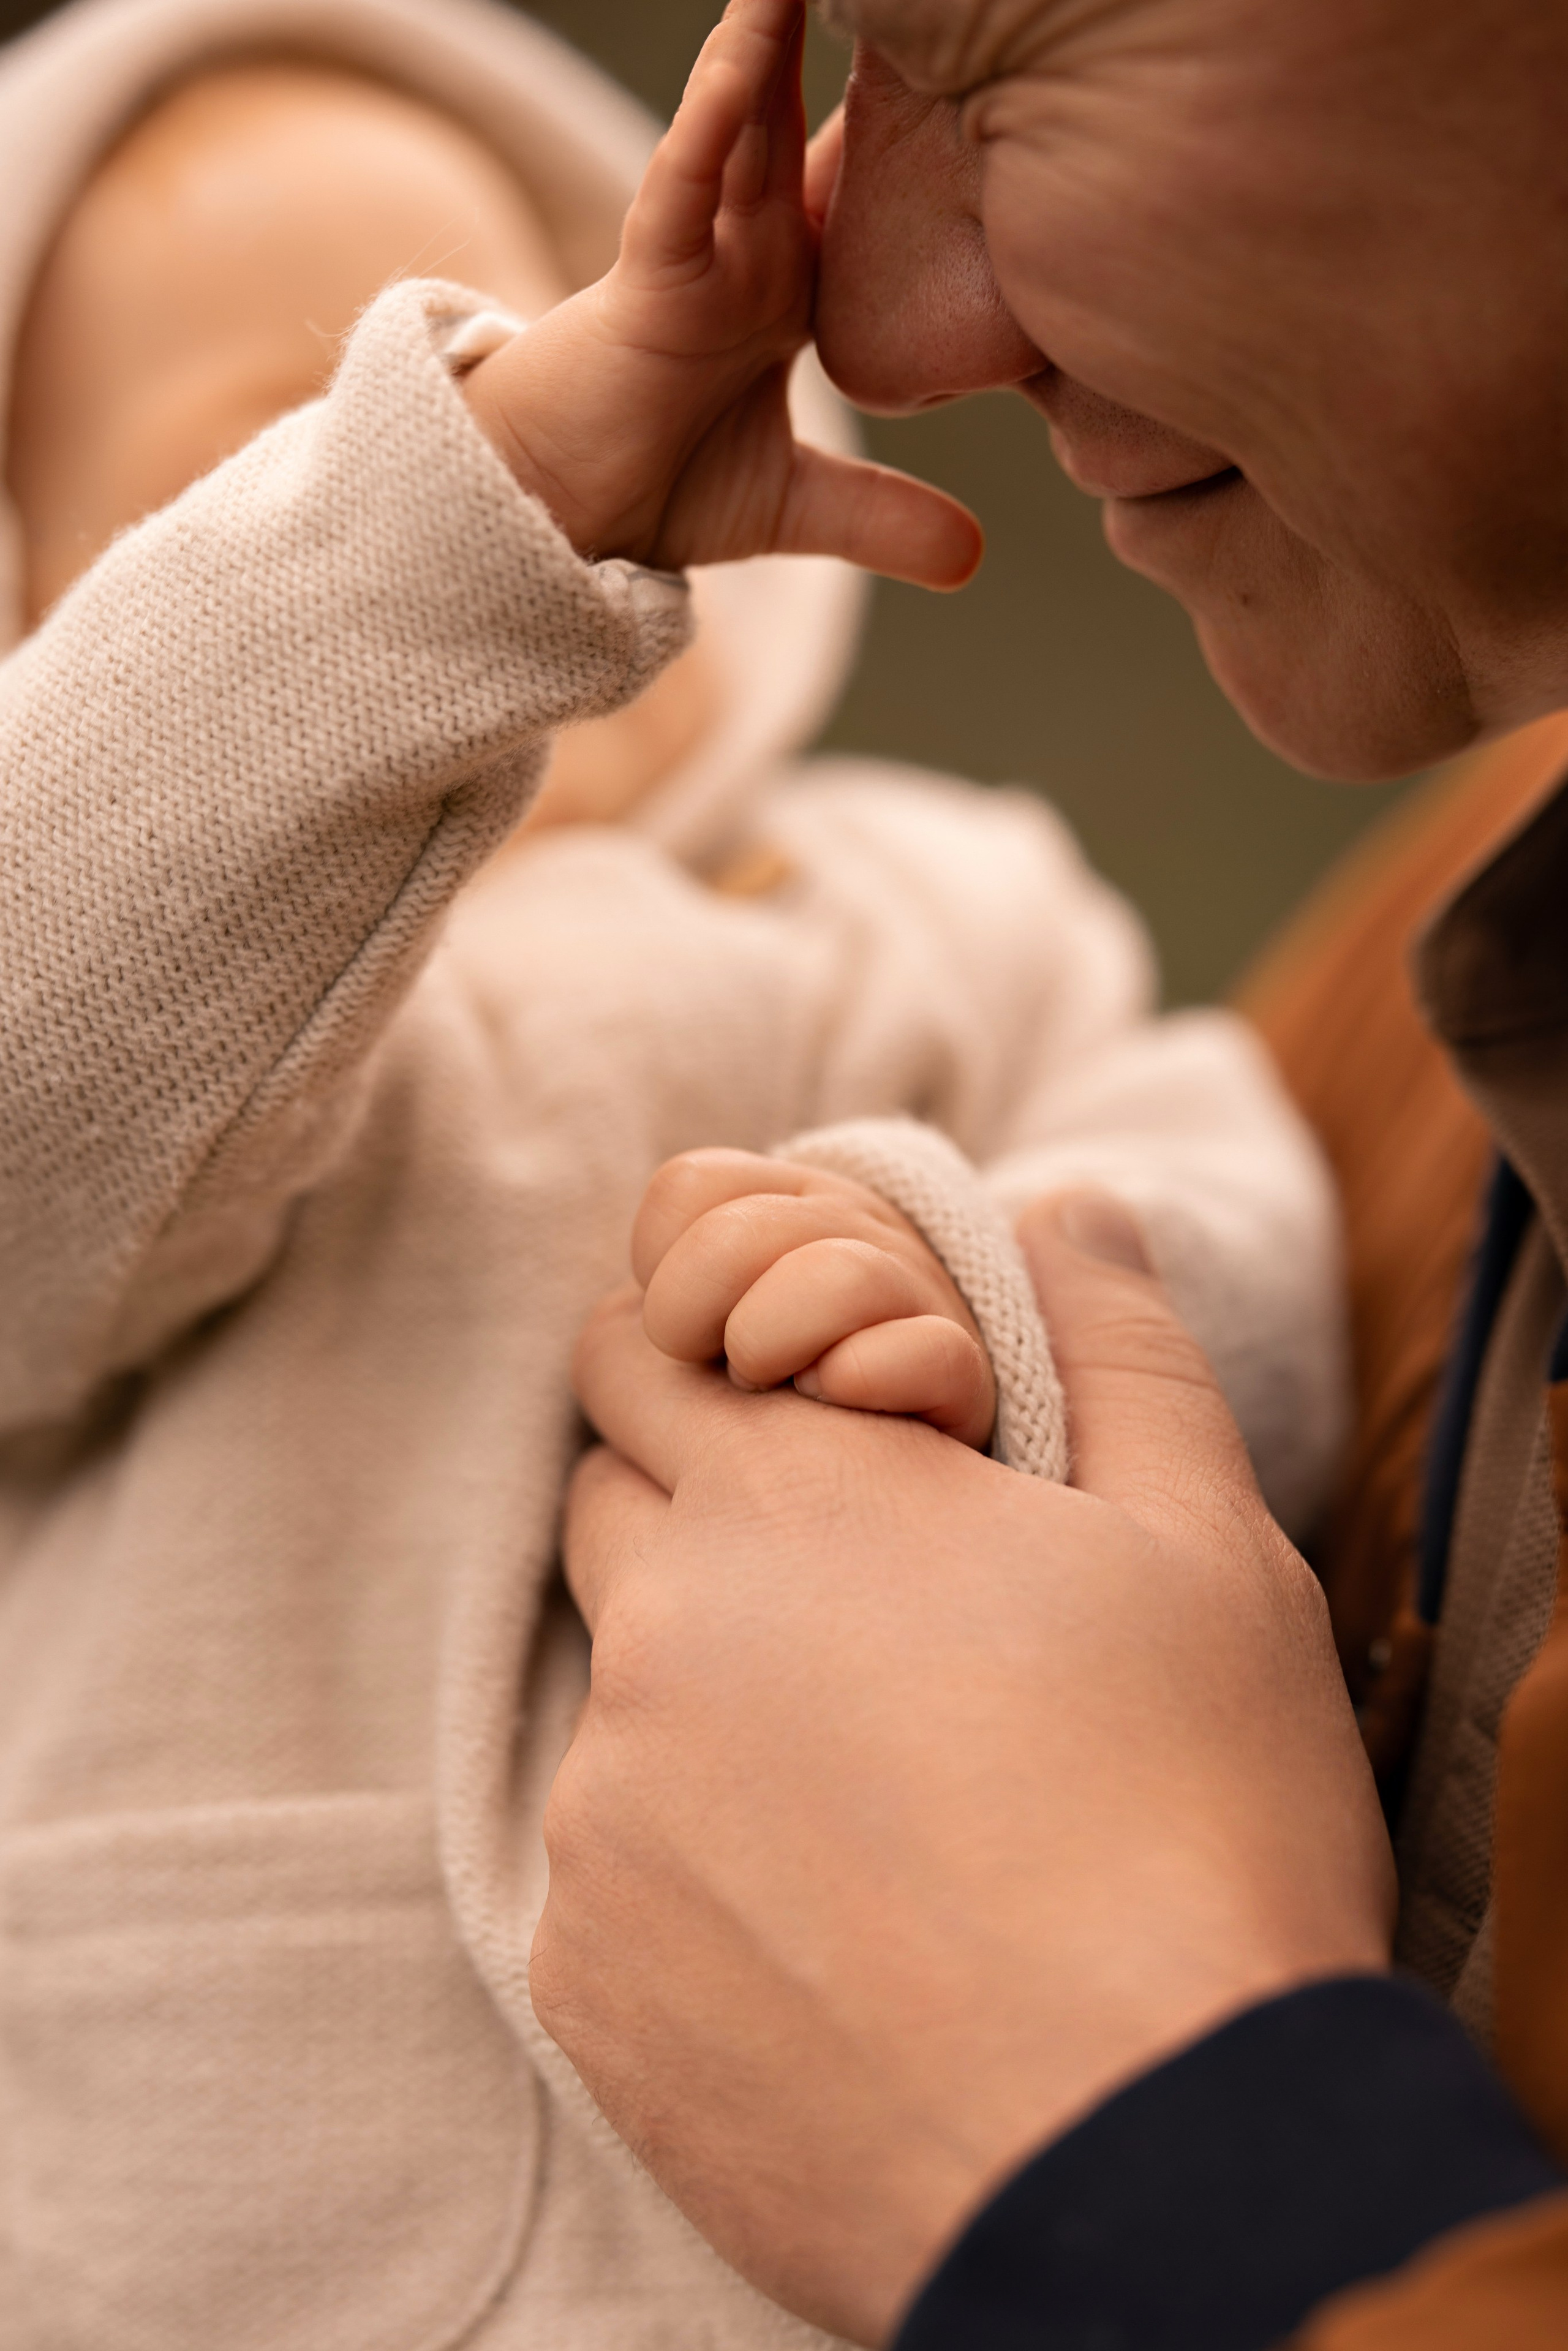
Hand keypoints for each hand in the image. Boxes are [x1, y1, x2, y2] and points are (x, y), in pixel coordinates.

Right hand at [462, 0, 979, 586]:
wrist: (556, 527)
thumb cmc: (655, 493)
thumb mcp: (794, 506)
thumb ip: (883, 519)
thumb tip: (973, 561)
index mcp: (788, 287)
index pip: (855, 184)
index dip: (905, 120)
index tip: (969, 61)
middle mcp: (748, 253)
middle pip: (804, 123)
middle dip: (840, 40)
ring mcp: (699, 256)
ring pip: (745, 124)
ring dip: (772, 34)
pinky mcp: (648, 278)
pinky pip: (684, 180)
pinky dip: (714, 116)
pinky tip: (745, 51)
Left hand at [534, 1192, 1393, 2346]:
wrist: (1153, 2151)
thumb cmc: (1198, 1822)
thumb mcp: (1207, 1545)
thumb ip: (1118, 1346)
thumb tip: (1064, 1200)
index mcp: (800, 1498)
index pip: (642, 1349)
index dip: (694, 1355)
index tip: (763, 1400)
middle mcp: (663, 1633)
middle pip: (609, 1502)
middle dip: (693, 1508)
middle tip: (838, 1595)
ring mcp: (605, 1815)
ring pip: (614, 1703)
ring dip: (704, 1710)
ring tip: (869, 1801)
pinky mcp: (588, 1980)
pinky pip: (606, 1881)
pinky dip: (689, 1878)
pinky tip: (830, 1938)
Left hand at [632, 1147, 996, 1449]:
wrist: (919, 1458)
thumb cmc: (793, 1379)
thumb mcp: (724, 1310)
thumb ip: (675, 1294)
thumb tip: (620, 1323)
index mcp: (787, 1197)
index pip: (685, 1185)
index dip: (657, 1260)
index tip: (680, 1326)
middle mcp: (854, 1226)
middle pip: (738, 1234)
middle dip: (694, 1311)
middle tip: (718, 1367)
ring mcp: (917, 1294)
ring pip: (836, 1277)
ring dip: (773, 1340)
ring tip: (777, 1386)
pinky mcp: (966, 1374)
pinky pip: (927, 1353)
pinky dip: (864, 1374)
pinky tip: (836, 1398)